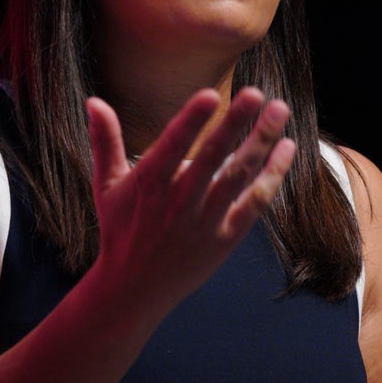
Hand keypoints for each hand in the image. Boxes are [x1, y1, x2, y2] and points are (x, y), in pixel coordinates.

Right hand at [85, 87, 295, 311]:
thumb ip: (104, 141)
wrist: (134, 288)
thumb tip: (94, 101)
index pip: (172, 144)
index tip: (210, 94)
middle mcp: (178, 200)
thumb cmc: (121, 229)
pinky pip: (254, 203)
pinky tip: (287, 148)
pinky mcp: (225, 238)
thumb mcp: (106, 185)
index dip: (191, 120)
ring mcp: (204, 220)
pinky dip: (272, 176)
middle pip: (212, 156)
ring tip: (279, 110)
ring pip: (238, 176)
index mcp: (149, 181)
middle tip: (257, 93)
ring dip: (261, 142)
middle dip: (235, 123)